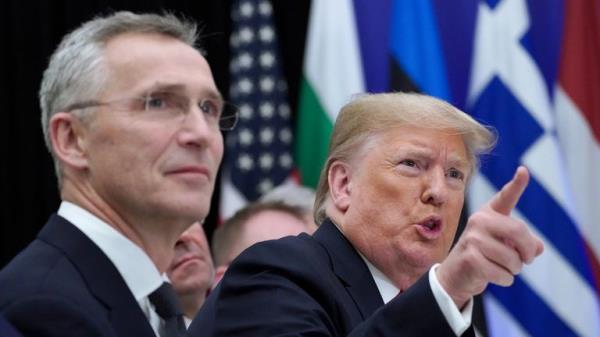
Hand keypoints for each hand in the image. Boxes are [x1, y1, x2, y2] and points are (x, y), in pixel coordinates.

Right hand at [436, 166, 543, 307]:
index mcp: (488, 213)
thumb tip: (538, 247)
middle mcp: (479, 221)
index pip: (505, 197)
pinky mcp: (470, 258)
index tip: (524, 170)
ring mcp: (472, 239)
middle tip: (528, 259)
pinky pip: (503, 273)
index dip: (517, 184)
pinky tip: (493, 275)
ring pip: (513, 258)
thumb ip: (524, 243)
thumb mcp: (505, 246)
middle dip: (528, 250)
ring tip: (502, 267)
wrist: (456, 274)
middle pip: (518, 231)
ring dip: (515, 269)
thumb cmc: (484, 256)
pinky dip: (505, 279)